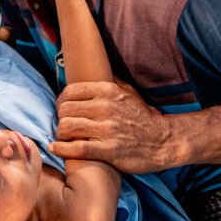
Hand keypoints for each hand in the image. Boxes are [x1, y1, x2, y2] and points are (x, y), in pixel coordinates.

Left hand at [49, 78, 181, 173]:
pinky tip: (55, 148)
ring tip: (63, 137)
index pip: (70, 92)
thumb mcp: (128, 92)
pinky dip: (61, 149)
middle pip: (65, 110)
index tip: (62, 109)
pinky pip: (76, 148)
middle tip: (64, 124)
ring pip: (67, 127)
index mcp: (108, 91)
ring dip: (60, 133)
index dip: (61, 101)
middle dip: (60, 118)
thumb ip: (109, 81)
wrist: (164, 141)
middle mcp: (105, 108)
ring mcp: (107, 129)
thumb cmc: (143, 117)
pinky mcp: (108, 151)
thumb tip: (91, 70)